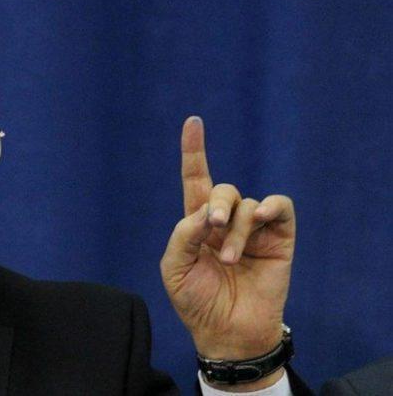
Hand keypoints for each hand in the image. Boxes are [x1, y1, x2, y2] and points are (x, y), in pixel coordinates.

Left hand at [160, 117, 294, 382]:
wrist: (227, 333)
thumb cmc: (196, 301)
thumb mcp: (174, 268)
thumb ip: (183, 234)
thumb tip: (204, 212)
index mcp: (197, 223)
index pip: (196, 179)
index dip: (194, 151)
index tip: (193, 121)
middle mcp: (225, 220)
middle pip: (222, 190)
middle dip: (216, 204)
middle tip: (211, 228)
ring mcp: (253, 228)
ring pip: (246, 204)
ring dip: (236, 229)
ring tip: (230, 259)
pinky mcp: (279, 238)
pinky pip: (278, 207)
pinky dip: (269, 207)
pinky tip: (259, 218)